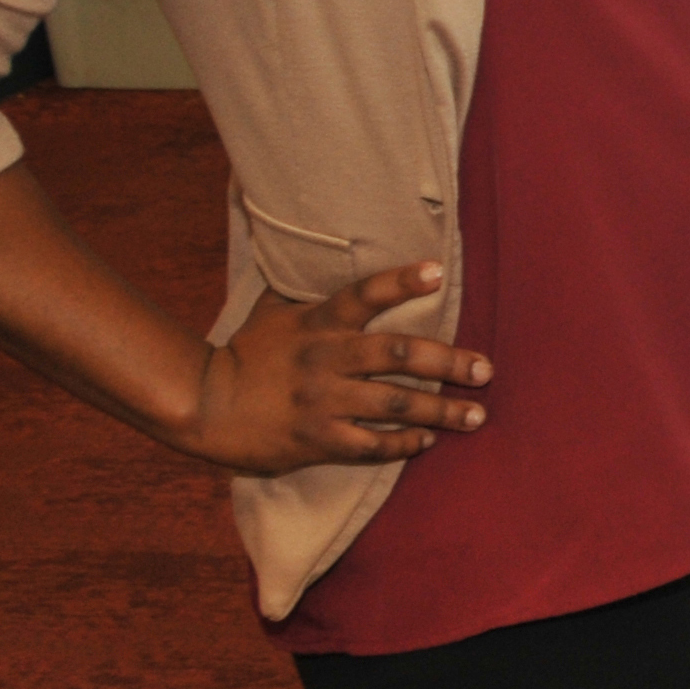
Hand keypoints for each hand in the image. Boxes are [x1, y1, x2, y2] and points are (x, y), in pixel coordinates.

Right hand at [166, 260, 491, 475]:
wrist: (203, 406)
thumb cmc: (246, 353)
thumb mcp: (273, 311)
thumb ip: (303, 285)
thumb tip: (310, 243)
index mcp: (319, 323)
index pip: (364, 294)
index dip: (401, 281)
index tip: (436, 270)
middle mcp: (326, 359)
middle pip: (399, 355)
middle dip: (449, 362)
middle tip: (485, 370)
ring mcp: (322, 401)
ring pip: (394, 404)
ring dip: (440, 412)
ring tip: (476, 416)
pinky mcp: (315, 439)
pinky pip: (369, 445)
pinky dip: (401, 445)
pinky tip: (425, 442)